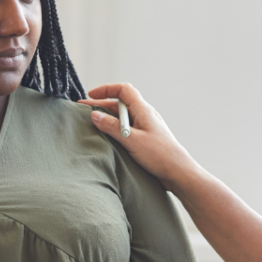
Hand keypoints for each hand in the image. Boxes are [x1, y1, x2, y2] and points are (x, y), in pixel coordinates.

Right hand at [79, 83, 201, 192]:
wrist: (178, 172)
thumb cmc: (160, 155)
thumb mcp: (132, 140)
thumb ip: (112, 127)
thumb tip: (94, 115)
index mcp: (143, 110)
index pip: (123, 90)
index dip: (106, 89)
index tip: (90, 95)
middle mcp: (144, 115)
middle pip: (119, 104)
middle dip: (101, 105)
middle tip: (82, 111)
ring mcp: (145, 127)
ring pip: (122, 117)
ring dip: (107, 118)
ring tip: (90, 124)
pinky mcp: (145, 139)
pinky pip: (127, 129)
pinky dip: (114, 129)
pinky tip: (106, 138)